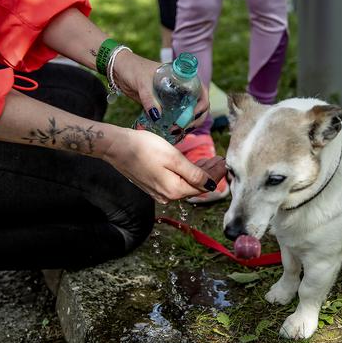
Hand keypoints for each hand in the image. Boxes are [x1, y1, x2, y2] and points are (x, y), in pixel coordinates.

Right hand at [101, 127, 220, 203]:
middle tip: (220, 159)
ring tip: (211, 160)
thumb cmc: (144, 148)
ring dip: (200, 173)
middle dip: (210, 173)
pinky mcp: (154, 185)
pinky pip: (177, 181)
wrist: (116, 147)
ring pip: (187, 184)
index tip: (225, 162)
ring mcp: (160, 192)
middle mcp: (168, 196)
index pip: (203, 186)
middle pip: (196, 186)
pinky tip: (193, 165)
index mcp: (175, 190)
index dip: (216, 175)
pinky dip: (188, 173)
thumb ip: (193, 173)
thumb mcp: (173, 158)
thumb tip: (211, 185)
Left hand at [113, 51, 209, 130]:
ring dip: (188, 124)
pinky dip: (178, 125)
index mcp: (182, 77)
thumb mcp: (142, 83)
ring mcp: (175, 97)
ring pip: (190, 113)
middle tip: (184, 128)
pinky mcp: (165, 105)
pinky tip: (173, 133)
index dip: (202, 105)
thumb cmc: (133, 69)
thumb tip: (157, 116)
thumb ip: (149, 99)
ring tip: (177, 132)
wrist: (119, 70)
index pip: (201, 91)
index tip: (192, 115)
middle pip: (200, 105)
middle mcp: (182, 87)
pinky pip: (177, 116)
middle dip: (196, 119)